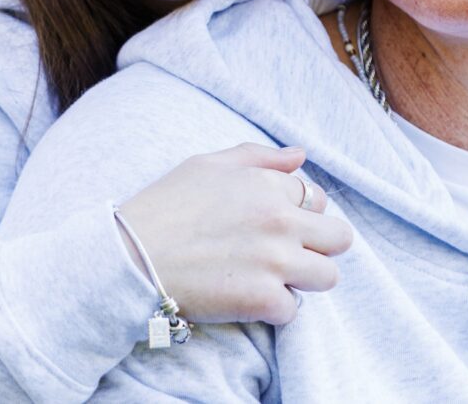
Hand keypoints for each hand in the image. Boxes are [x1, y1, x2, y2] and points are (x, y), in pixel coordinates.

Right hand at [118, 143, 352, 324]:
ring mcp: (275, 261)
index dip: (299, 213)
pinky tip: (247, 298)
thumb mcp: (208, 164)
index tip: (274, 225)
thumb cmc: (164, 207)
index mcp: (270, 185)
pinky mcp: (262, 300)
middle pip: (339, 238)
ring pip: (328, 276)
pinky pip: (292, 311)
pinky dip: (273, 310)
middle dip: (318, 246)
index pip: (317, 199)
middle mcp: (281, 220)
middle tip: (287, 254)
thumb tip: (301, 156)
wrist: (128, 258)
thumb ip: (260, 157)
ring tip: (271, 278)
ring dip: (303, 280)